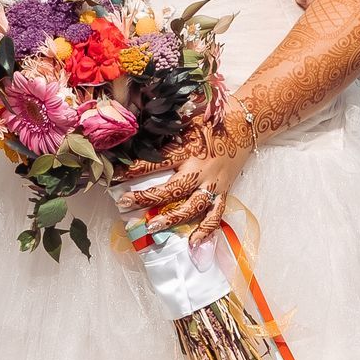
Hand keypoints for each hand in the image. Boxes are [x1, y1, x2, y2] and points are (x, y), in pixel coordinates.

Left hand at [125, 125, 245, 248]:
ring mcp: (214, 184)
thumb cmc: (212, 118)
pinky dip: (206, 230)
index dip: (133, 170)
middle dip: (146, 198)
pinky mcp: (224, 191)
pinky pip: (216, 214)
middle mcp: (201, 170)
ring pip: (192, 206)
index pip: (155, 162)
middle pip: (172, 189)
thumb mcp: (186, 117)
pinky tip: (193, 243)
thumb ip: (165, 126)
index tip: (114, 177)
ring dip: (172, 219)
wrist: (245, 123)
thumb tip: (138, 127)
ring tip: (152, 228)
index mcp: (188, 150)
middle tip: (124, 203)